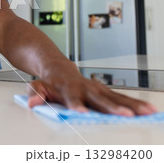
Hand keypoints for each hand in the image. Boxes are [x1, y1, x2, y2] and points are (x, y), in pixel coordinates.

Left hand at [26, 75, 157, 115]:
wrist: (57, 66)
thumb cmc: (49, 80)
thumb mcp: (36, 85)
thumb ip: (35, 93)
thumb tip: (33, 103)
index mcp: (67, 86)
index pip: (71, 97)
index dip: (76, 104)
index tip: (81, 112)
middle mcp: (85, 87)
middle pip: (100, 98)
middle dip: (113, 108)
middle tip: (125, 116)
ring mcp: (97, 88)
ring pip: (116, 97)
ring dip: (132, 106)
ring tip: (147, 113)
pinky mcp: (105, 91)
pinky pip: (122, 98)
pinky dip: (135, 103)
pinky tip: (149, 110)